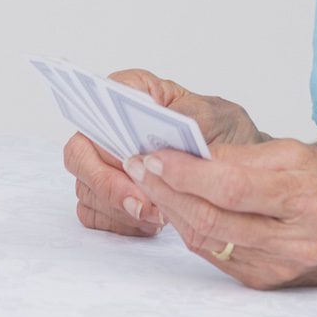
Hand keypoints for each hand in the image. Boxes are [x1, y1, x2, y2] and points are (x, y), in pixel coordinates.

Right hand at [63, 69, 264, 237]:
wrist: (236, 170)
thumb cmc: (221, 135)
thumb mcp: (217, 117)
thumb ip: (191, 116)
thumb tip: (168, 122)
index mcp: (132, 92)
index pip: (98, 104)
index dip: (105, 130)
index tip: (129, 156)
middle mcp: (108, 126)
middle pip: (80, 153)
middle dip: (108, 183)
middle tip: (142, 204)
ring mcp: (102, 162)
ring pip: (86, 188)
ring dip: (118, 208)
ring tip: (158, 216)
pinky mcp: (104, 195)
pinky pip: (92, 213)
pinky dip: (118, 222)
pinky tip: (149, 223)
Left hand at [125, 139, 316, 293]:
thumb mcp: (304, 154)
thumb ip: (247, 156)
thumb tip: (192, 152)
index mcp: (308, 200)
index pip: (231, 186)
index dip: (186, 171)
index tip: (155, 153)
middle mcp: (295, 241)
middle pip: (213, 217)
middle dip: (167, 190)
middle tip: (138, 165)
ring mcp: (279, 268)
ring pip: (208, 239)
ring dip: (171, 209)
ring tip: (148, 182)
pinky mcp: (266, 282)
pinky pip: (216, 254)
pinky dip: (190, 228)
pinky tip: (175, 206)